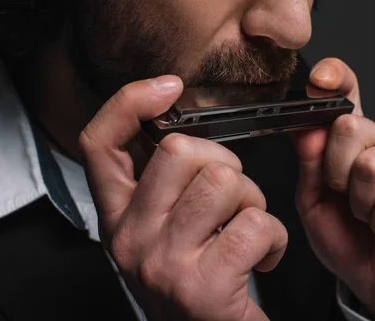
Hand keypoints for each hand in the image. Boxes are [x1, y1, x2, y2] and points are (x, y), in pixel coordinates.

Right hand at [79, 76, 287, 320]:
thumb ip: (164, 184)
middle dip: (225, 164)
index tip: (169, 87)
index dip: (129, 103)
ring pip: (225, 182)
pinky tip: (262, 256)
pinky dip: (275, 238)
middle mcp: (130, 239)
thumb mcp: (163, 230)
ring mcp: (163, 263)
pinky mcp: (201, 287)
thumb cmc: (198, 280)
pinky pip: (255, 225)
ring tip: (246, 229)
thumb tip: (184, 125)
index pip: (99, 144)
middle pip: (180, 151)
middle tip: (231, 200)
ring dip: (253, 201)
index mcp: (118, 218)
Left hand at [292, 59, 374, 320]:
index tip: (321, 79)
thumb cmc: (346, 239)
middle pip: (350, 126)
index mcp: (349, 142)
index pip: (345, 96)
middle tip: (346, 198)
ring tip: (369, 217)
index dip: (335, 79)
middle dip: (336, 173)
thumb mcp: (313, 201)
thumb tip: (307, 127)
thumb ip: (309, 163)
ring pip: (371, 164)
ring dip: (362, 205)